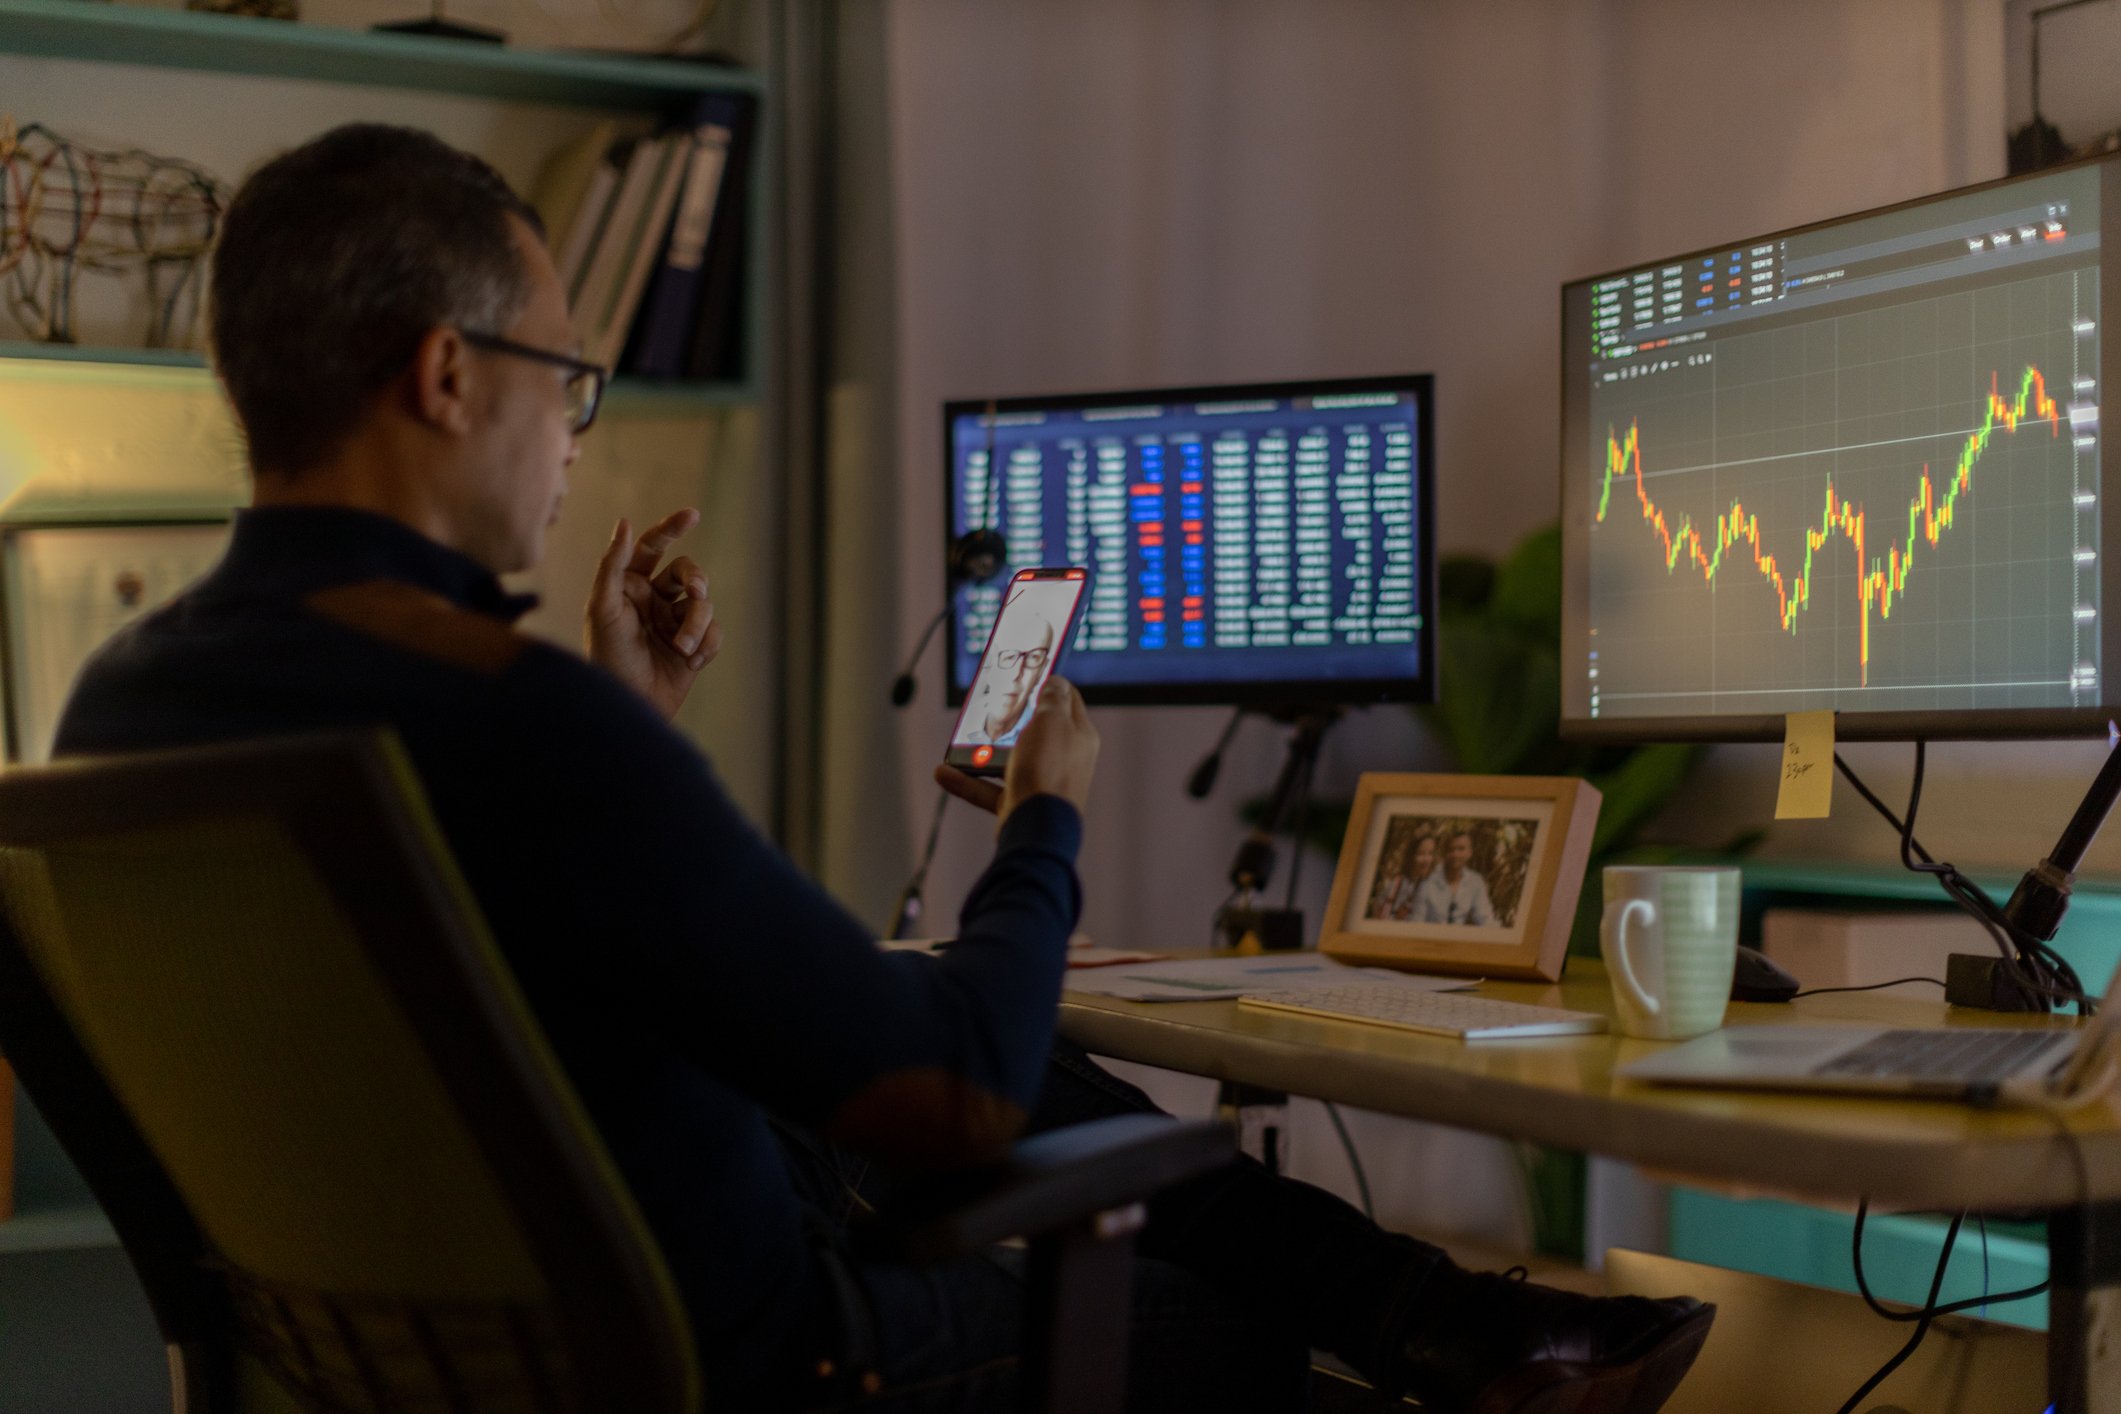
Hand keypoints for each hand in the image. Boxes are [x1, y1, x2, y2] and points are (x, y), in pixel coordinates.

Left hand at [585, 510, 721, 719]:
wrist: (629, 704)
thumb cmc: (607, 656)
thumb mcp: (602, 608)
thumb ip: (612, 565)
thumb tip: (625, 523)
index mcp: (630, 585)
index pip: (653, 547)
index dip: (671, 528)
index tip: (692, 515)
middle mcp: (654, 599)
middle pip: (687, 572)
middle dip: (695, 579)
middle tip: (696, 591)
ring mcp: (675, 622)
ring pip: (704, 604)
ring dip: (697, 624)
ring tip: (683, 647)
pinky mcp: (694, 646)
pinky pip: (715, 632)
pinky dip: (707, 644)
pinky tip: (692, 661)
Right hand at [935, 676, 1097, 824]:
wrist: (1036, 828)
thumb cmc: (1048, 770)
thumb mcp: (1051, 720)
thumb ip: (1053, 698)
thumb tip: (1056, 683)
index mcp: (1079, 735)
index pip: (1067, 700)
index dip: (1048, 685)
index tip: (1027, 675)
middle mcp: (1064, 759)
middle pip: (1034, 730)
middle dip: (1008, 720)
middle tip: (988, 708)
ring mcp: (1041, 782)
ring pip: (1007, 759)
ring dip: (980, 751)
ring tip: (958, 743)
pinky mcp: (1018, 803)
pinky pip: (988, 787)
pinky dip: (967, 780)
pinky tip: (943, 772)